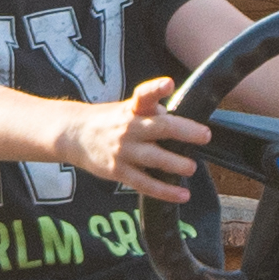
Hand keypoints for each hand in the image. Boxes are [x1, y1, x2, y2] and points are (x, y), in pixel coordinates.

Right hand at [69, 84, 205, 203]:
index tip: (169, 84)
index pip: (144, 95)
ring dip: (175, 164)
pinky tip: (182, 195)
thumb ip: (154, 114)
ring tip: (191, 168)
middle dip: (184, 132)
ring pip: (153, 159)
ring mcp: (123, 151)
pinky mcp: (118, 171)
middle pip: (158, 128)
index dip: (156, 88)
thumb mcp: (129, 108)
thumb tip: (181, 125)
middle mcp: (128, 127)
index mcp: (133, 108)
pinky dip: (165, 192)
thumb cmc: (111, 120)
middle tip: (205, 136)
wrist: (73, 134)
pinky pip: (144, 184)